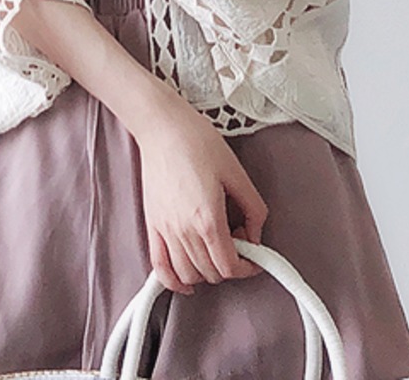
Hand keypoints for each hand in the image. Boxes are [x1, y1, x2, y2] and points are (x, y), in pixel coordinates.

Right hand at [132, 92, 268, 293]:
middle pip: (211, 273)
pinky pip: (160, 266)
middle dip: (230, 266)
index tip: (255, 259)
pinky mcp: (152, 225)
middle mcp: (184, 230)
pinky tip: (187, 280)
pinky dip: (174, 281)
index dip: (248, 268)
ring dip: (206, 272)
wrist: (162, 127)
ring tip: (216, 251)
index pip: (229, 266)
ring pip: (188, 274)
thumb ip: (253, 208)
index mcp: (208, 218)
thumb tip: (256, 235)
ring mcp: (165, 230)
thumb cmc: (197, 142)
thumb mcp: (237, 173)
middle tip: (239, 244)